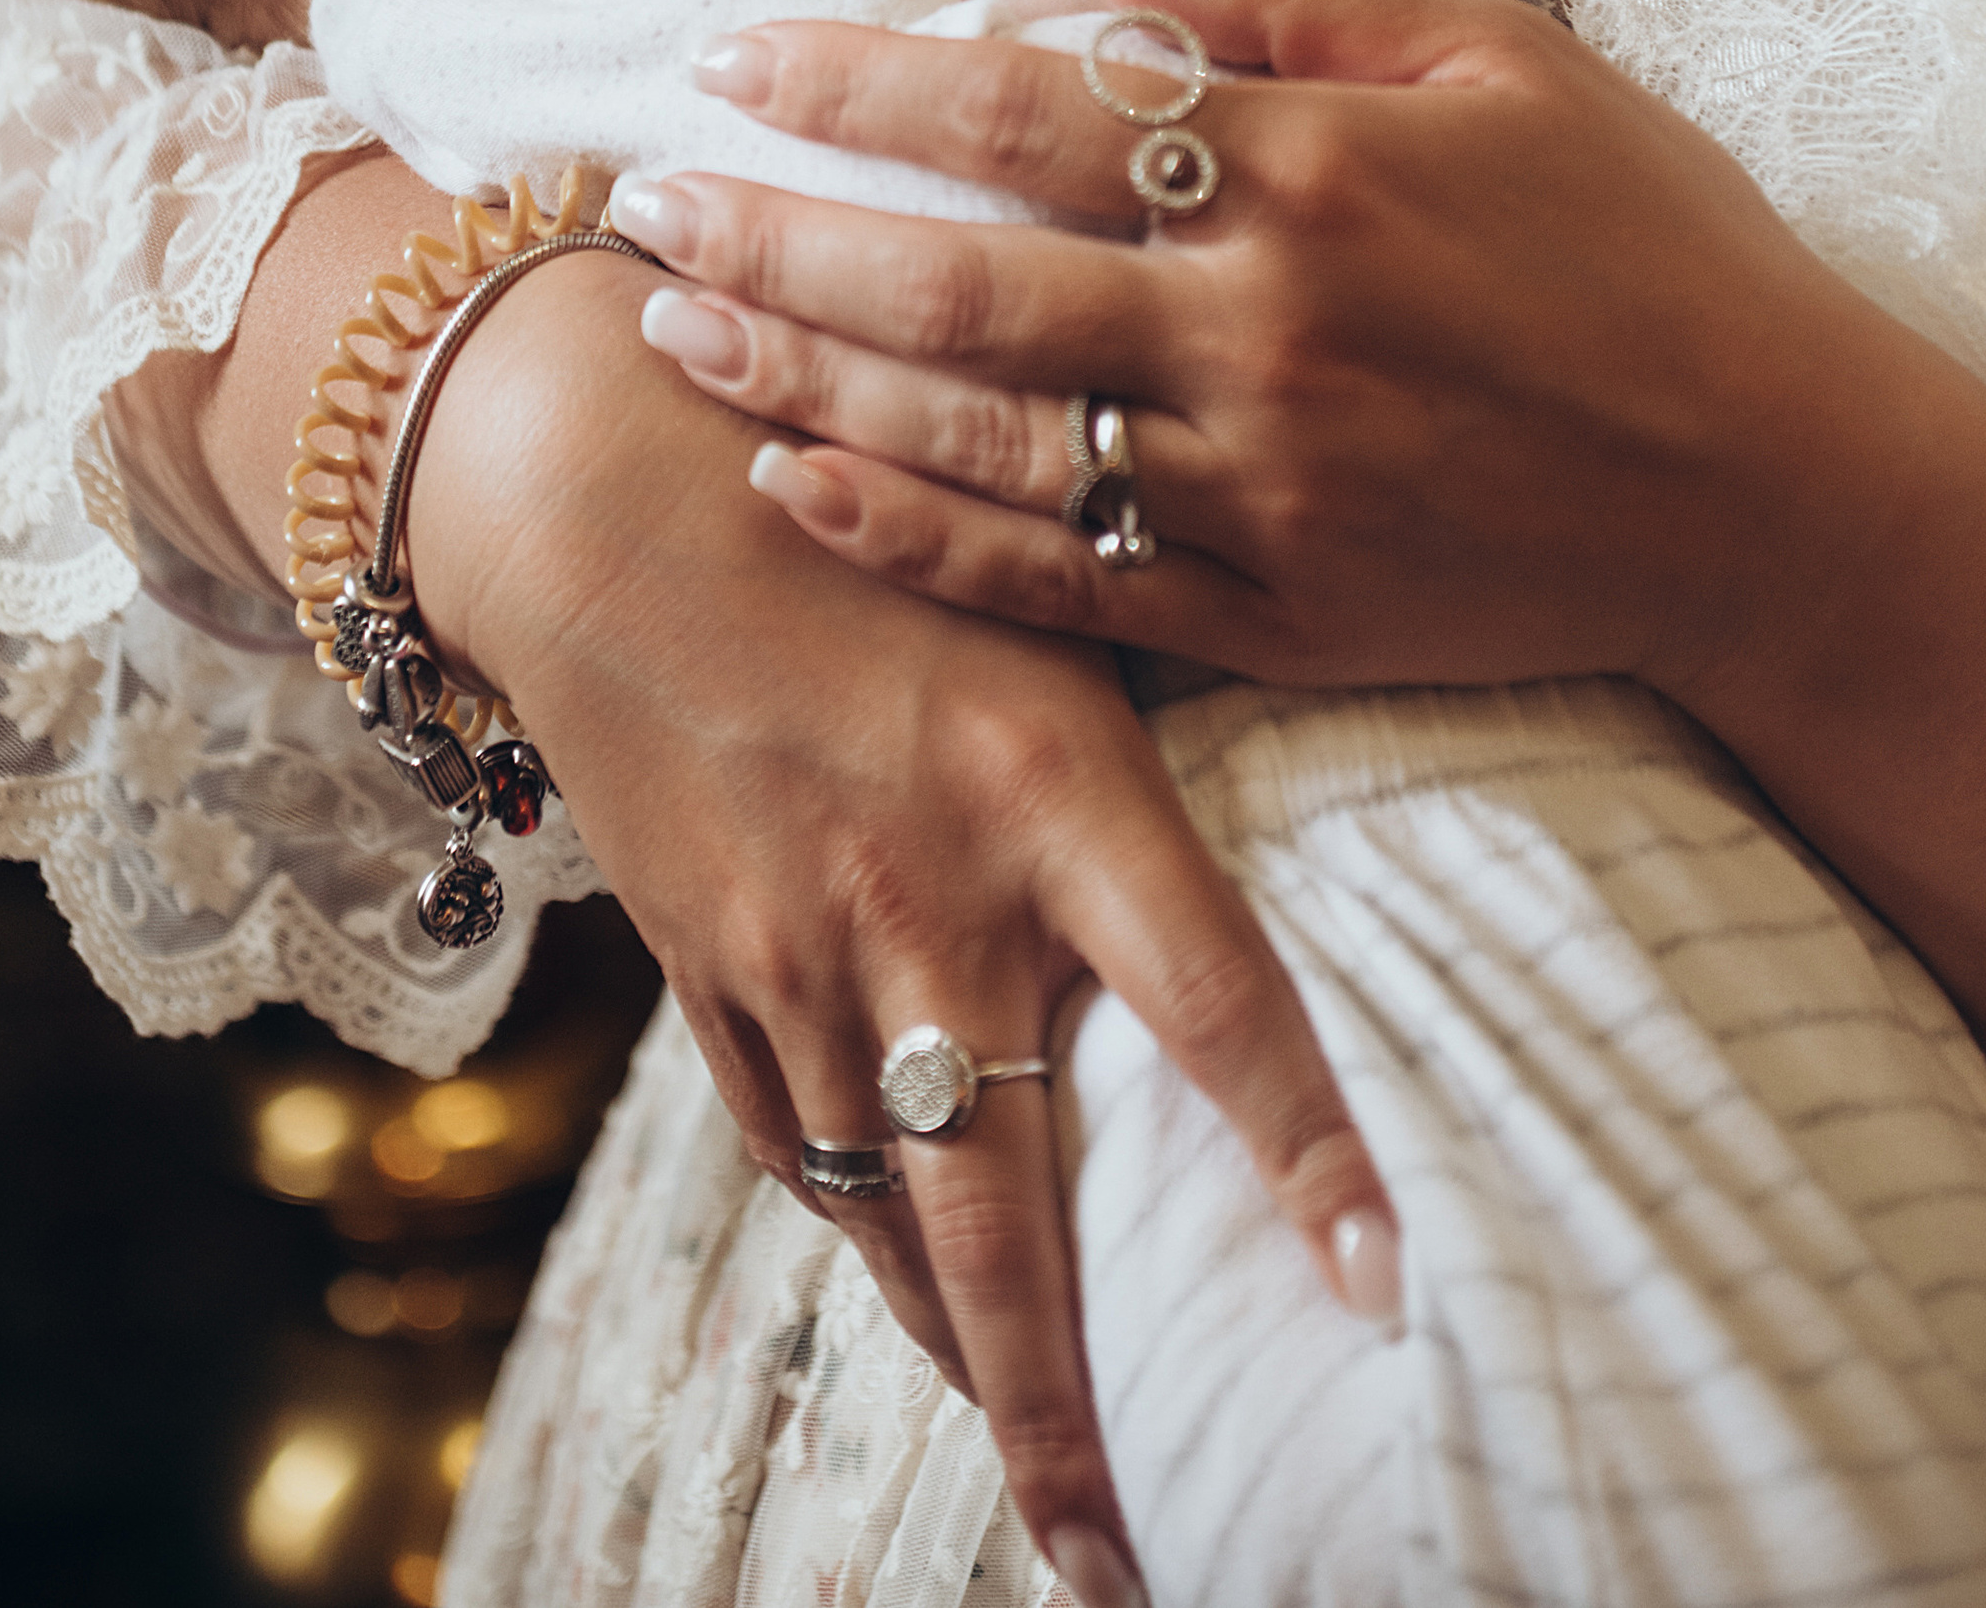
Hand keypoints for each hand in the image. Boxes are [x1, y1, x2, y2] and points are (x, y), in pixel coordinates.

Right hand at [402, 252, 1400, 1607]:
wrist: (594, 486)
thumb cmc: (869, 503)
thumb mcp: (1043, 586)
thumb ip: (1151, 729)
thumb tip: (1314, 841)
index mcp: (1051, 783)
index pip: (1219, 1000)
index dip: (1311, 1151)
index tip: (1392, 1292)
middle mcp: (929, 899)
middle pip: (1009, 1216)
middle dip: (1071, 1417)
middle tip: (1142, 1565)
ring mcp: (798, 956)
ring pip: (897, 1226)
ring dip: (979, 1370)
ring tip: (1067, 1504)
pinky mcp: (707, 973)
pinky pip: (799, 1161)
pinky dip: (871, 1258)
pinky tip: (932, 1326)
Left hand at [619, 0, 1932, 709]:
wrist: (1780, 496)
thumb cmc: (1648, 243)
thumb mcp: (1503, 61)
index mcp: (1315, 171)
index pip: (1025, 108)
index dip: (857, 80)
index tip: (732, 57)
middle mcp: (1265, 331)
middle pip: (955, 282)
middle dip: (777, 232)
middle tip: (639, 197)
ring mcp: (1264, 491)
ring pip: (972, 439)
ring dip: (800, 378)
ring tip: (672, 324)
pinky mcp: (1277, 617)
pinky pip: (1052, 582)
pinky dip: (912, 539)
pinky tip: (798, 486)